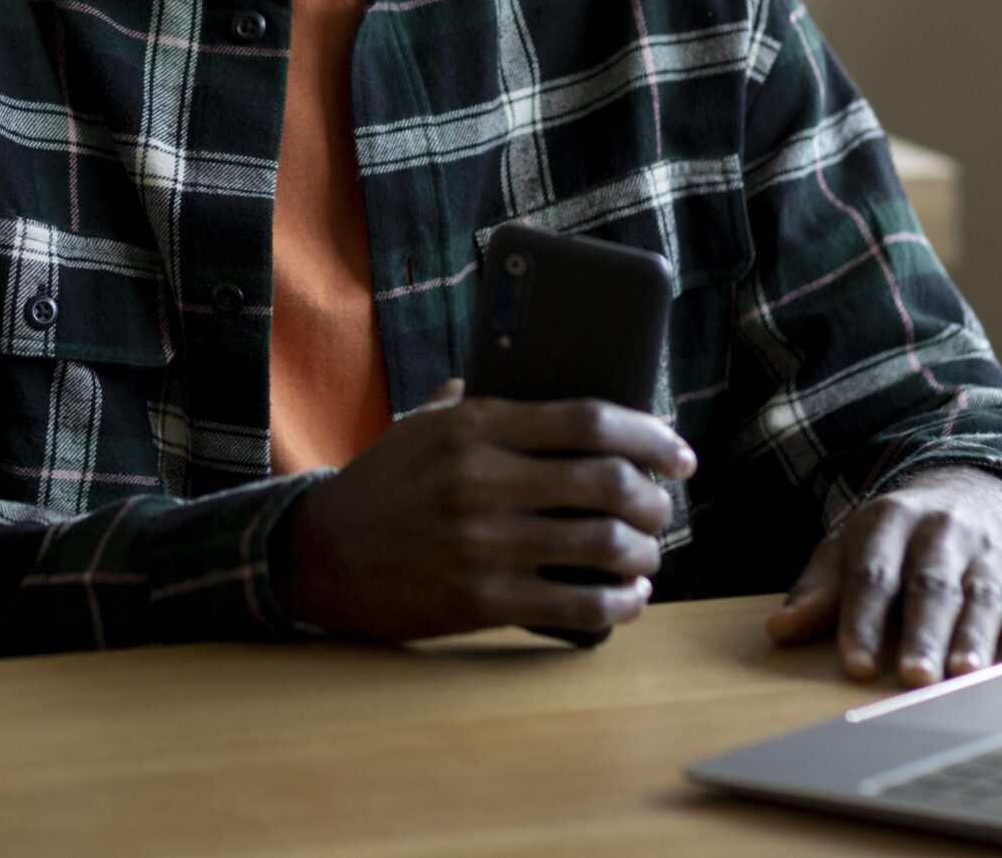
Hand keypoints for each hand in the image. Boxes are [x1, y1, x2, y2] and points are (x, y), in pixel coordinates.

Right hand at [271, 381, 697, 641]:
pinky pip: (575, 605)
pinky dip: (618, 604)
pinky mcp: (480, 600)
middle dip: (655, 498)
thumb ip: (481, 402)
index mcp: (473, 426)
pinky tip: (628, 597)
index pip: (587, 419)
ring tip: (648, 553)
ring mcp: (482, 544)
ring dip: (644, 552)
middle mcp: (482, 481)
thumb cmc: (385, 484)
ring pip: (601, 546)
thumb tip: (563, 397)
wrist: (322, 554)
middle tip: (665, 506)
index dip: (649, 435)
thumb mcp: (424, 425)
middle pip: (607, 483)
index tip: (679, 452)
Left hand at [766, 466, 1001, 686]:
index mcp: (889, 522)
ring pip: (981, 594)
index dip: (864, 620)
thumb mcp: (851, 547)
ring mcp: (990, 548)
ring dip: (975, 637)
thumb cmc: (898, 537)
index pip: (872, 574)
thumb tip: (780, 631)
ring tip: (964, 675)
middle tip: (915, 676)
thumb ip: (819, 590)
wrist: (971, 486)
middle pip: (931, 585)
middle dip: (923, 633)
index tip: (858, 664)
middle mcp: (942, 531)